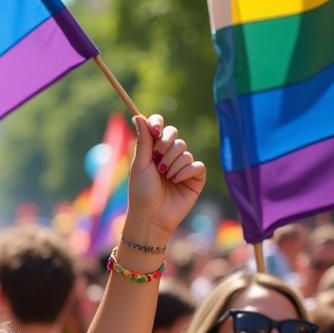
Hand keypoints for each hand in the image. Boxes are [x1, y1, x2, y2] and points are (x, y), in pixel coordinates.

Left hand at [126, 114, 206, 239]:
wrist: (151, 216)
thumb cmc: (141, 192)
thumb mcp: (140, 164)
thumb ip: (143, 140)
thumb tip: (137, 116)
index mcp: (153, 151)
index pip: (159, 127)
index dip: (158, 124)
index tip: (155, 130)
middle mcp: (169, 156)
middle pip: (175, 135)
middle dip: (166, 145)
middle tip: (158, 160)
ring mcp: (183, 166)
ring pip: (185, 150)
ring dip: (173, 163)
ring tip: (165, 177)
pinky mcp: (195, 177)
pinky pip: (196, 164)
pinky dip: (185, 171)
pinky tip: (176, 181)